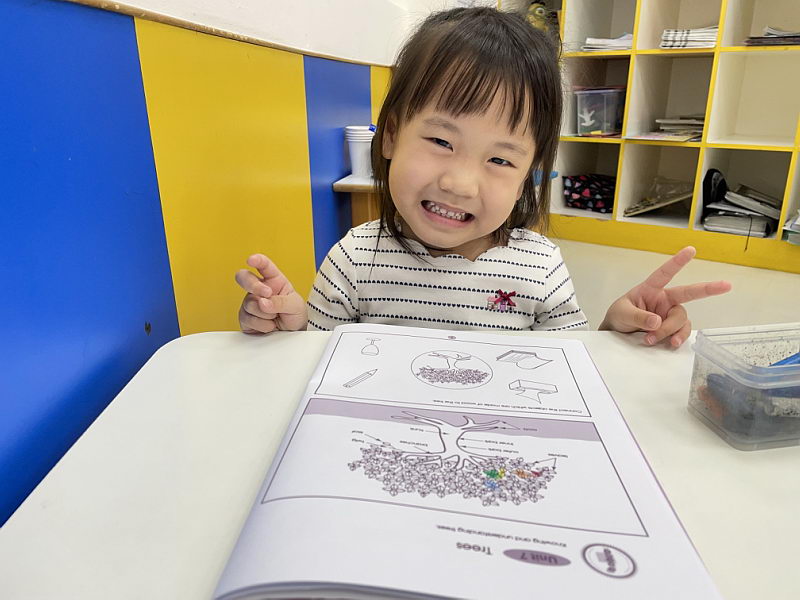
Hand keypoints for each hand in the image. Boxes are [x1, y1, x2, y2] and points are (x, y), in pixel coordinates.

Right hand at [235, 254, 306, 332]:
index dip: (257, 260)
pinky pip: (247, 319)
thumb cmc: (294, 314)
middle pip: (244, 278)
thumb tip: (263, 303)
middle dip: (254, 285)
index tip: (251, 260)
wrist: (292, 333)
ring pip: (249, 303)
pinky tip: (269, 325)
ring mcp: (250, 302)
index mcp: (273, 280)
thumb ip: (281, 302)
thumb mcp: (295, 306)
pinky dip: (261, 325)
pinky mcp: (245, 317)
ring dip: (266, 313)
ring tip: (276, 317)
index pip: (264, 266)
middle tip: (267, 294)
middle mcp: (259, 288)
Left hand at [599, 247, 731, 347]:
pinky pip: (682, 332)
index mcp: (651, 289)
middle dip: (708, 289)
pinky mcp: (672, 328)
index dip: (678, 261)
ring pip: (681, 319)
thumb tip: (657, 322)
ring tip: (652, 339)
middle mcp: (664, 299)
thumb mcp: (622, 314)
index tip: (691, 250)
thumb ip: (638, 317)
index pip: (665, 273)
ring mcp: (670, 314)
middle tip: (726, 285)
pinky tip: (670, 343)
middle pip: (688, 294)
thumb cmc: (619, 316)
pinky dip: (677, 337)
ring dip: (669, 330)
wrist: (617, 333)